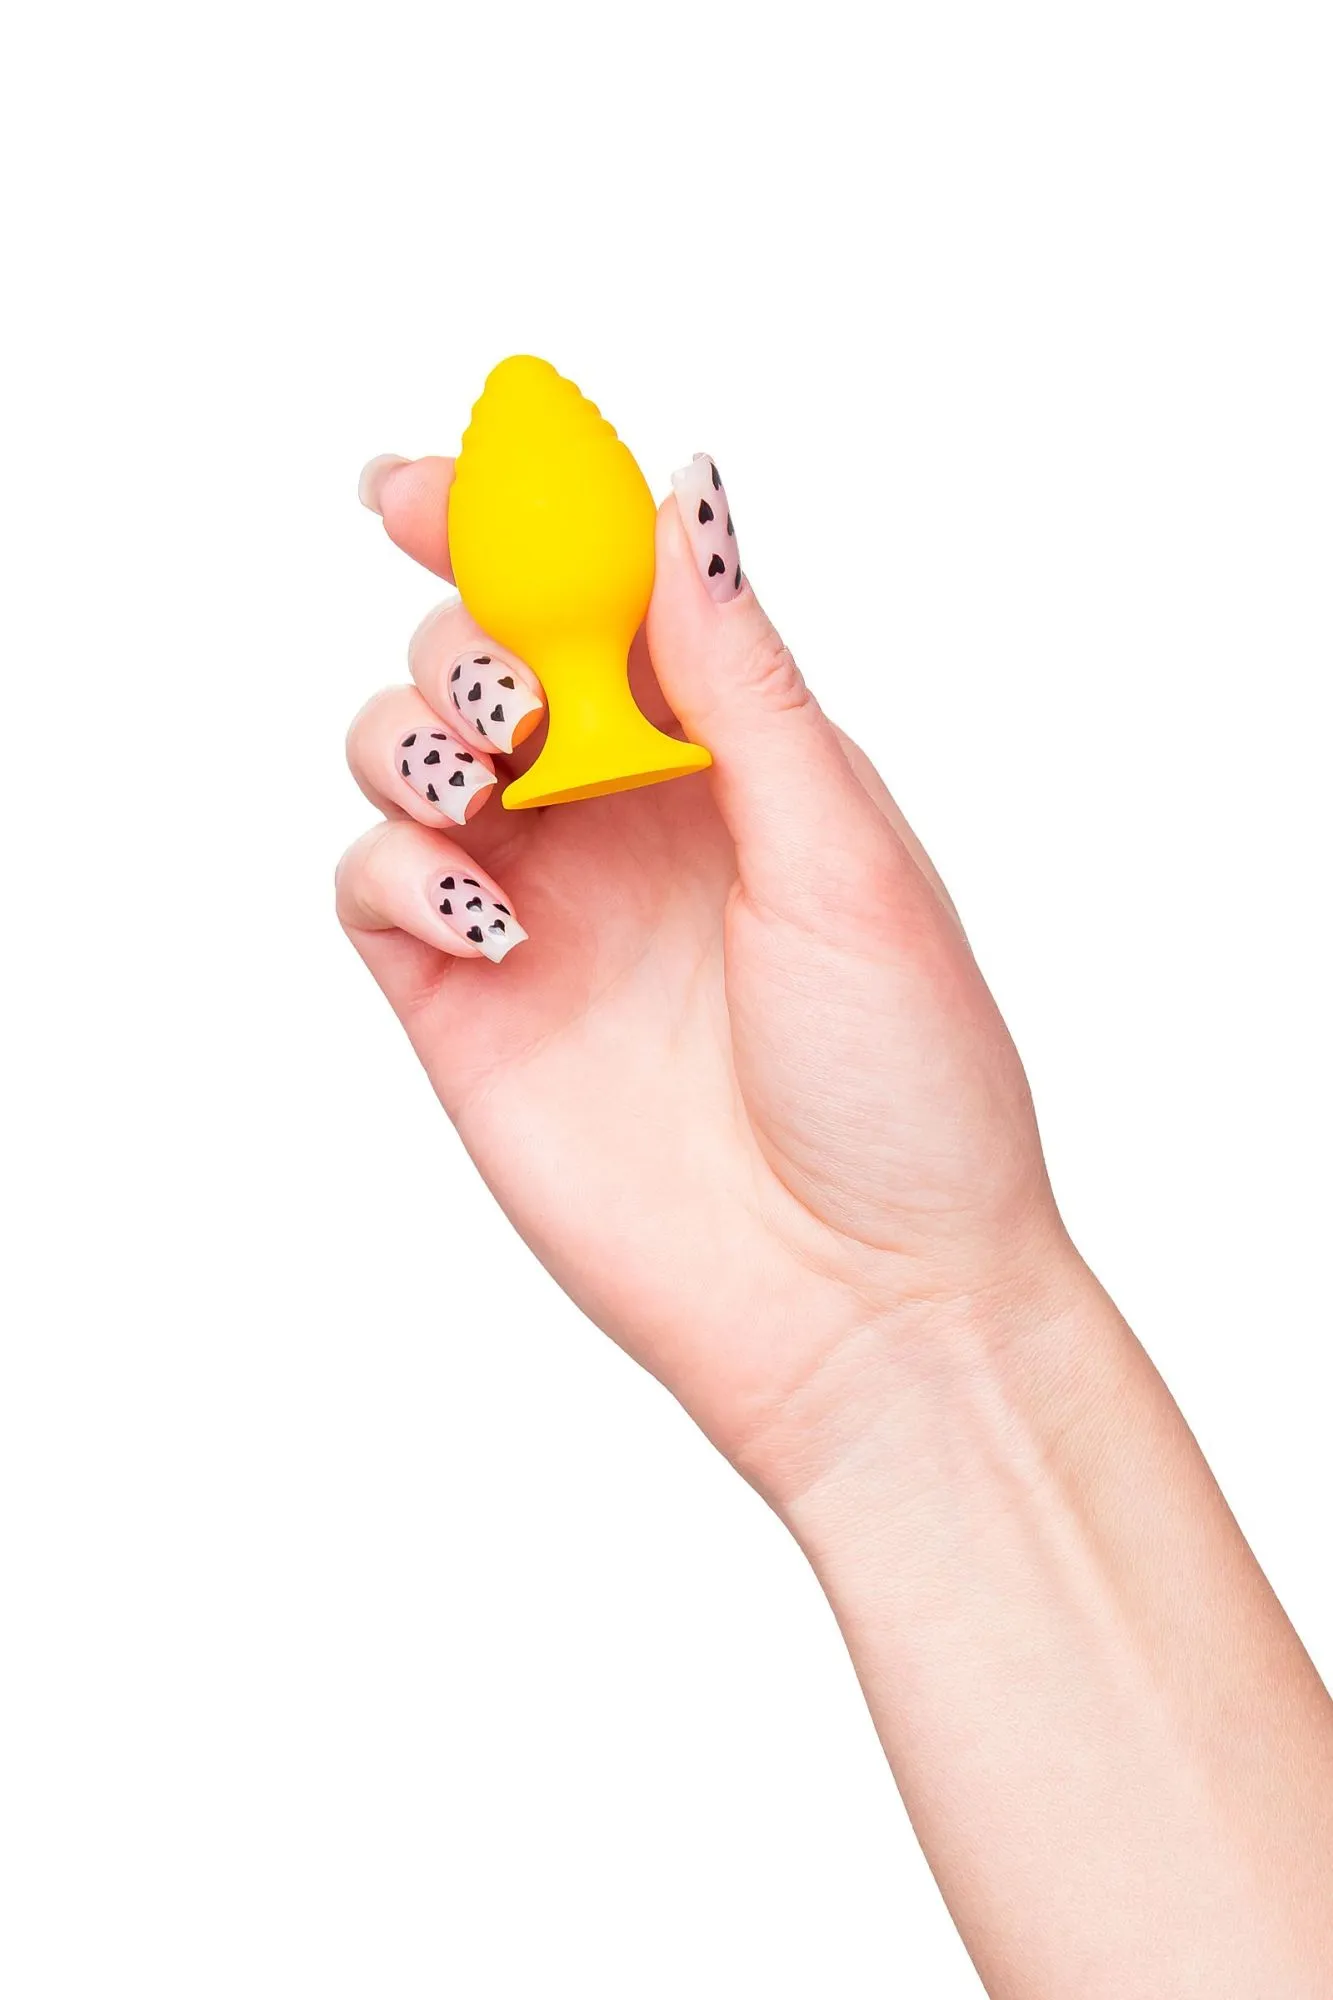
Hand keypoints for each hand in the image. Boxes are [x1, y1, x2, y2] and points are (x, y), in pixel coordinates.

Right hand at [340, 451, 1068, 1499]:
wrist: (862, 1299)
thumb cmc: (901, 1081)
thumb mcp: (840, 851)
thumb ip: (739, 675)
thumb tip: (683, 490)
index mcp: (728, 757)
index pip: (597, 593)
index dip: (502, 519)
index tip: (422, 484)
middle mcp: (622, 815)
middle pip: (481, 652)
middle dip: (465, 632)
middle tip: (522, 703)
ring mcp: (539, 905)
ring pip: (402, 753)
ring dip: (412, 729)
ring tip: (489, 781)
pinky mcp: (466, 1003)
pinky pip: (376, 885)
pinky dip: (401, 869)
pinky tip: (492, 924)